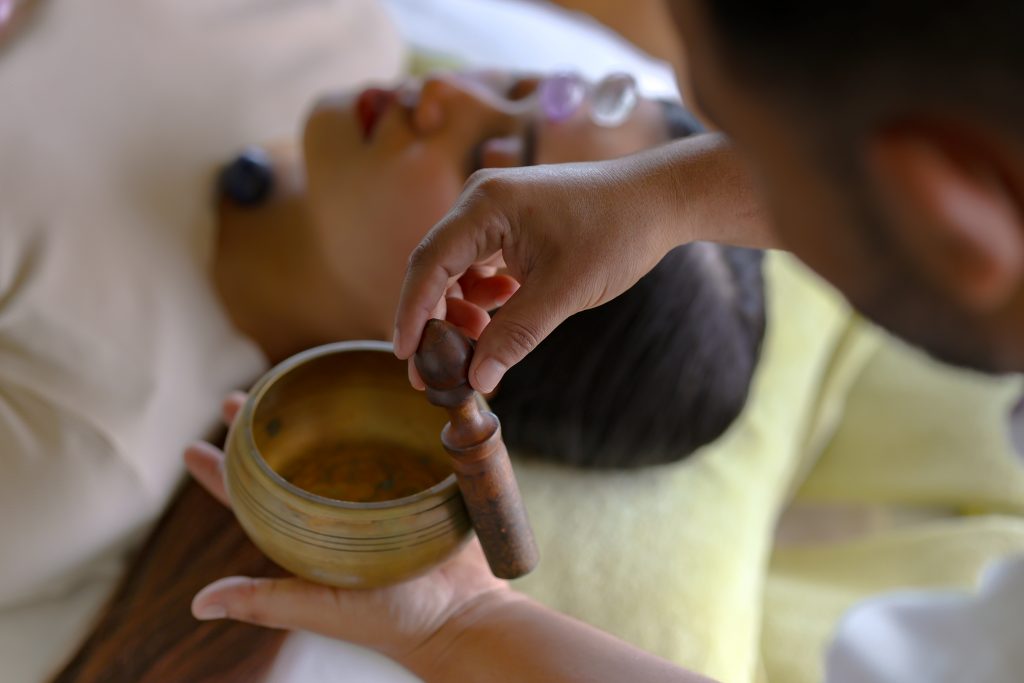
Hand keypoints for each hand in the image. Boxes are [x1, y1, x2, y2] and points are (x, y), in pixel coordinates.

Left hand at [183, 393, 512, 666]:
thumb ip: (268, 601)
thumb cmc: (393, 620)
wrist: (463, 615)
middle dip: (261, 430)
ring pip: (337, 445)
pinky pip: (392, 444)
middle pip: (289, 462)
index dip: (221, 473)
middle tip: (234, 397)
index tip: (191, 446)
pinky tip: (372, 395)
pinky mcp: (414, 483)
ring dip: (313, 416)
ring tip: (291, 383)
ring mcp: (376, 497)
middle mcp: (337, 515)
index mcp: (309, 541)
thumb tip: (198, 603)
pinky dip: (378, 420)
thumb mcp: (323, 608)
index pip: (252, 500)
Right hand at [394, 157, 681, 393]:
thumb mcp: (564, 292)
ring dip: (462, 310)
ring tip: (479, 344)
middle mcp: (481, 200)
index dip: (412, 313)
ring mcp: (495, 210)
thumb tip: (477, 379)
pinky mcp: (511, 222)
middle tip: (437, 370)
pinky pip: (480, 264)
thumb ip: (515, 335)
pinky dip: (484, 296)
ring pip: (457, 270)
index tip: (404, 356)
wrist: (657, 200)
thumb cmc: (616, 234)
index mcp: (486, 205)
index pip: (429, 263)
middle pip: (437, 267)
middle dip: (436, 320)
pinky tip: (504, 312)